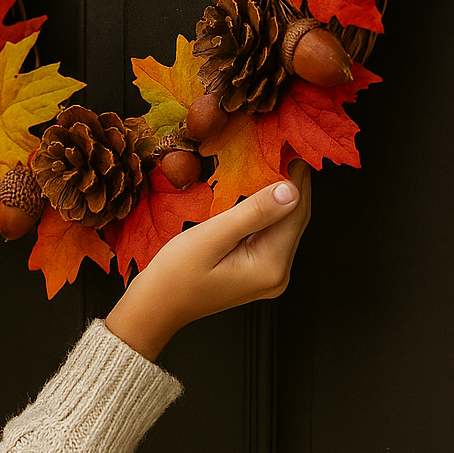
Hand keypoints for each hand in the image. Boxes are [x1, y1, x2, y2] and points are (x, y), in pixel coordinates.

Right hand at [105, 160, 311, 361]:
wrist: (155, 307)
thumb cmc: (174, 275)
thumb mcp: (210, 238)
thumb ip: (251, 213)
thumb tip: (290, 189)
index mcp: (271, 266)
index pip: (296, 213)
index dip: (297, 177)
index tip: (292, 144)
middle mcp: (278, 274)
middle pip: (294, 220)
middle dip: (292, 182)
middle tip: (283, 146)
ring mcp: (268, 274)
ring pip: (283, 225)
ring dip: (280, 194)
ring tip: (273, 159)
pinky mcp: (256, 270)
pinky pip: (269, 234)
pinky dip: (266, 210)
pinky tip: (258, 189)